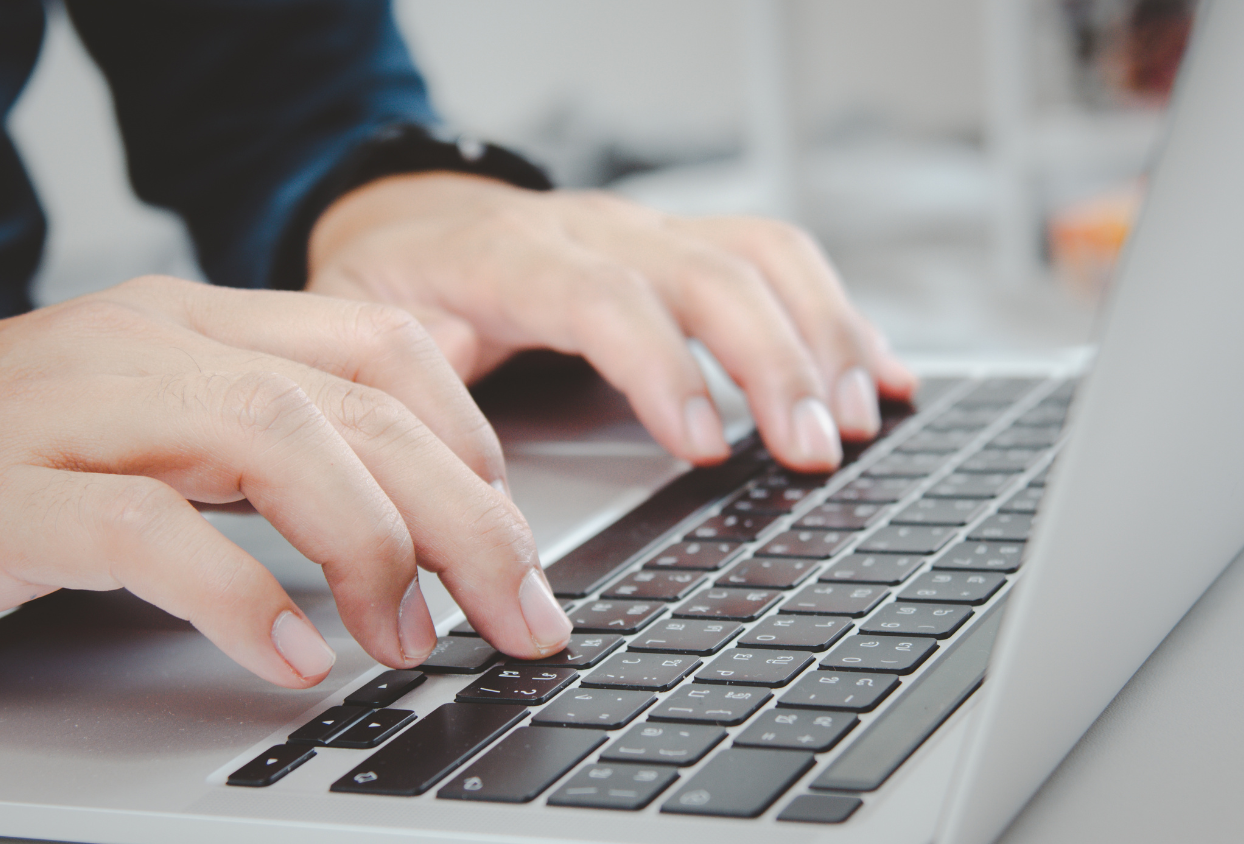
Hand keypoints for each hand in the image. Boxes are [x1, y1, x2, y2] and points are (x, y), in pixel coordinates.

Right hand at [0, 277, 571, 684]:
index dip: (469, 436)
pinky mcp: (0, 495)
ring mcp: (69, 409)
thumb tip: (401, 509)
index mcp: (190, 323)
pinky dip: (240, 599)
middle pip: (354, 402)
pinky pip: (147, 533)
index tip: (513, 528)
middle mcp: (144, 344)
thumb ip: (262, 447)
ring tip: (416, 638)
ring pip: (274, 439)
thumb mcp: (147, 431)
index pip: (375, 345)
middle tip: (522, 610)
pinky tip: (295, 659)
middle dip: (466, 514)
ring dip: (374, 548)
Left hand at [308, 173, 917, 472]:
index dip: (664, 369)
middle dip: (772, 361)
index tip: (707, 447)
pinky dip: (836, 315)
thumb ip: (408, 391)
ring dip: (820, 336)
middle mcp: (592, 232)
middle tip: (810, 449)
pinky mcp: (679, 246)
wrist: (410, 222)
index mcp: (507, 256)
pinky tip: (877, 372)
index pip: (604, 298)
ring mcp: (644, 233)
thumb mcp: (366, 333)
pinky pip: (775, 260)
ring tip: (855, 418)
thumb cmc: (394, 286)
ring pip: (758, 256)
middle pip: (707, 272)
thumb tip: (459, 480)